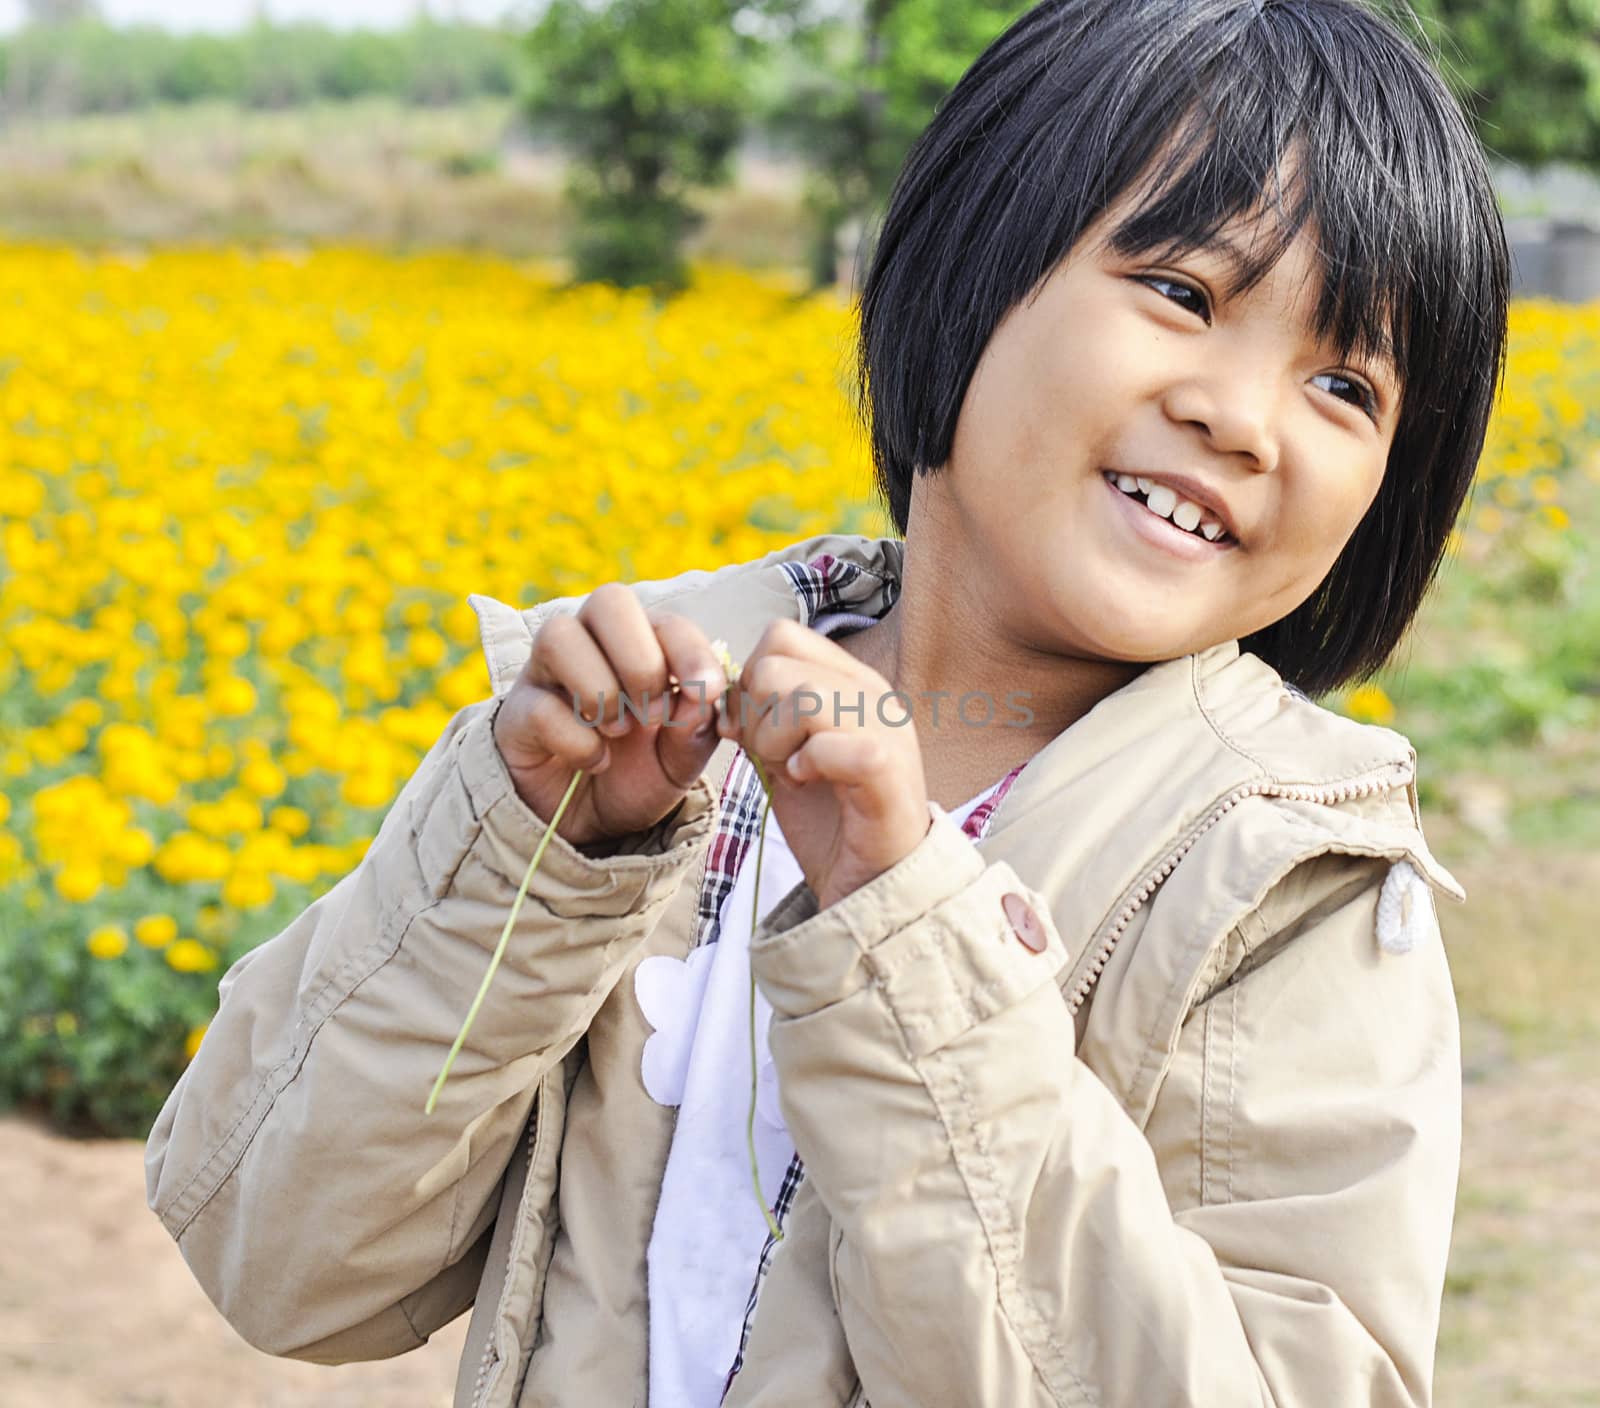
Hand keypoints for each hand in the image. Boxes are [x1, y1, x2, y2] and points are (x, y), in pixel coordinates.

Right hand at [491, 583, 727, 847]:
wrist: (588, 820)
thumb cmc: (638, 770)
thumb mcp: (682, 757)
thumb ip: (698, 728)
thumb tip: (702, 699)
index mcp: (641, 643)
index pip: (665, 620)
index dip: (691, 651)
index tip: (707, 692)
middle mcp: (590, 643)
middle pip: (609, 601)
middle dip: (641, 661)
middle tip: (653, 713)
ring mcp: (547, 672)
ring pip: (559, 635)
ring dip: (601, 689)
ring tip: (618, 732)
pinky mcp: (517, 712)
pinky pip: (539, 707)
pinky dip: (577, 740)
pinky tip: (595, 761)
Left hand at [717, 618, 931, 910]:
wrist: (873, 884)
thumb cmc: (831, 820)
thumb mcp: (783, 755)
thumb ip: (759, 718)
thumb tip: (719, 696)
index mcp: (851, 680)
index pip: (780, 636)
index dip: (750, 682)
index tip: (757, 731)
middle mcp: (873, 693)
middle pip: (775, 664)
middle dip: (756, 715)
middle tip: (775, 757)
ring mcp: (885, 728)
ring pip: (797, 696)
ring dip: (776, 741)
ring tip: (794, 772)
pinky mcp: (886, 769)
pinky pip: (824, 743)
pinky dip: (803, 765)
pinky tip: (809, 784)